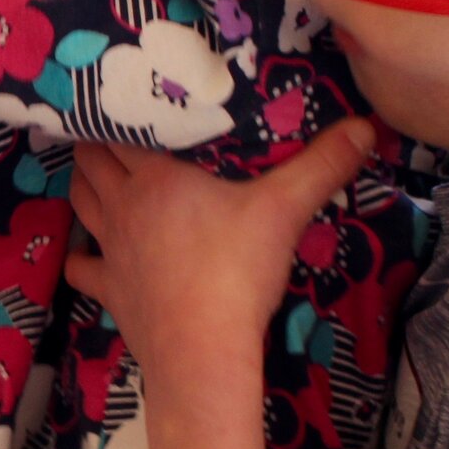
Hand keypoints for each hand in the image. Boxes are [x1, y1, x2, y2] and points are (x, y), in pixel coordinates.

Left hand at [63, 123, 377, 387]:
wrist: (202, 352)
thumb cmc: (236, 271)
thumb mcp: (286, 210)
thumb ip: (323, 165)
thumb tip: (368, 125)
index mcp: (154, 176)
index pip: (116, 130)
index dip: (112, 111)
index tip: (119, 97)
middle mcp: (122, 206)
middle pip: (90, 162)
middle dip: (94, 143)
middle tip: (109, 131)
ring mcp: (110, 251)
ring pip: (81, 204)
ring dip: (84, 187)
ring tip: (96, 175)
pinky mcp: (109, 291)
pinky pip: (81, 267)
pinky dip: (81, 255)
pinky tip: (90, 253)